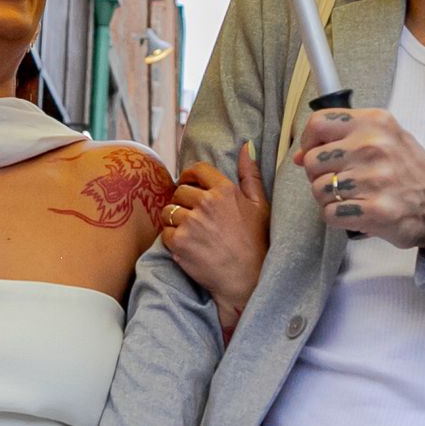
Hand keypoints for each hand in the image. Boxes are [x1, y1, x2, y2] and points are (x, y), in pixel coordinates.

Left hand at [160, 141, 269, 330]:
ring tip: (189, 231)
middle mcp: (206, 203)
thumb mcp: (260, 205)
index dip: (189, 176)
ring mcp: (191, 222)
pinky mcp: (179, 242)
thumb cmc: (255, 242)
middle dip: (183, 201)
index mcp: (225, 190)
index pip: (197, 170)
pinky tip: (186, 245)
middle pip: (180, 191)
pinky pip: (164, 231)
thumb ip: (250, 174)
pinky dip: (170, 238)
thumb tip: (247, 146)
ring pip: (169, 211)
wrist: (245, 279)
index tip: (188, 184)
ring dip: (174, 219)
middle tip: (192, 216)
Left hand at [296, 109, 424, 249]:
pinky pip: (330, 213)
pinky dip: (338, 217)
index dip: (309, 142)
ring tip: (352, 197)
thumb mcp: (383, 138)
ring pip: (319, 189)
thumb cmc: (409, 170)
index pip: (317, 123)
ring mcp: (374, 179)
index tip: (316, 153)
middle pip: (312, 161)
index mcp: (374, 122)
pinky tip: (355, 212)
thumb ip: (342, 139)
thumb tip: (299, 155)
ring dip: (330, 198)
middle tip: (341, 181)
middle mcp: (372, 146)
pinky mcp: (375, 210)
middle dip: (319, 175)